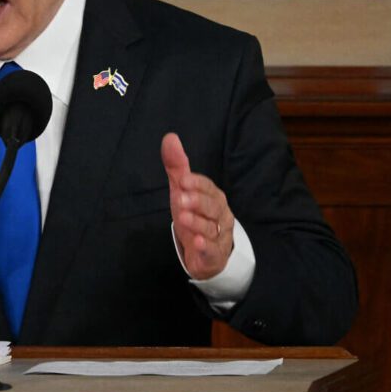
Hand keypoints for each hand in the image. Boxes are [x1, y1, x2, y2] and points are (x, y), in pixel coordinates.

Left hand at [162, 132, 233, 279]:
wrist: (207, 253)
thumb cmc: (195, 215)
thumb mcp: (183, 191)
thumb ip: (177, 166)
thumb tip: (170, 137)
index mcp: (214, 196)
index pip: (208, 187)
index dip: (197, 184)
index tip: (183, 180)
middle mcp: (220, 214)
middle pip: (213, 206)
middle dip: (198, 201)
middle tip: (182, 198)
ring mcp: (219, 235)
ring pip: (211, 227)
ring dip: (198, 222)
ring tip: (183, 217)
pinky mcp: (214, 254)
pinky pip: (212, 250)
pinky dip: (206, 246)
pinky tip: (197, 242)